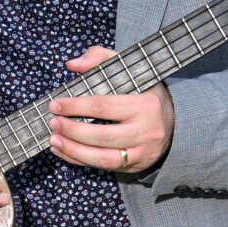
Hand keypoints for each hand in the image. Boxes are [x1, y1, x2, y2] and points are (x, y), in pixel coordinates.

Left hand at [48, 46, 173, 174]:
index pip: (103, 107)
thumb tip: (73, 65)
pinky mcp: (136, 167)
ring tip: (54, 140)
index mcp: (145, 105)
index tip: (56, 104)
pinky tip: (63, 151)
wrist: (174, 121)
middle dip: (72, 131)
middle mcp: (146, 132)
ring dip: (73, 150)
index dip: (76, 107)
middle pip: (101, 136)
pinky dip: (79, 161)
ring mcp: (142, 153)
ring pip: (103, 159)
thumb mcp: (130, 70)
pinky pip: (104, 168)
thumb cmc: (145, 92)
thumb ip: (101, 58)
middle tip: (53, 122)